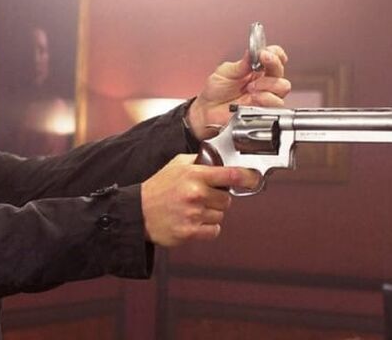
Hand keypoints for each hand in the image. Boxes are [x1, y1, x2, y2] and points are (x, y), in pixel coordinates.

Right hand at [140, 154, 258, 246]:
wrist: (138, 212)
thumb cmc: (157, 188)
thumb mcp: (175, 165)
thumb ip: (198, 161)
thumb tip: (218, 159)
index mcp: (194, 175)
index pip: (229, 175)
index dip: (246, 177)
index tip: (253, 178)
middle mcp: (195, 194)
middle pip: (227, 199)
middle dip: (217, 199)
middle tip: (201, 198)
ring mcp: (193, 214)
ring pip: (220, 216)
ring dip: (211, 214)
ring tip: (192, 210)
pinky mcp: (190, 232)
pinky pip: (214, 231)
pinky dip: (207, 228)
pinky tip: (193, 222)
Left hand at [186, 46, 290, 137]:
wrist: (207, 110)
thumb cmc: (215, 91)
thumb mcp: (225, 72)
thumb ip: (241, 64)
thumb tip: (252, 52)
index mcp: (256, 69)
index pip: (275, 57)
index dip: (275, 53)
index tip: (264, 53)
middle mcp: (263, 81)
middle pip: (280, 71)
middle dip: (273, 64)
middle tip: (259, 65)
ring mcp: (265, 95)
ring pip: (282, 87)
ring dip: (267, 84)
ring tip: (251, 87)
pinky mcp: (264, 109)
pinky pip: (276, 103)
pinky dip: (266, 98)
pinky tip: (253, 97)